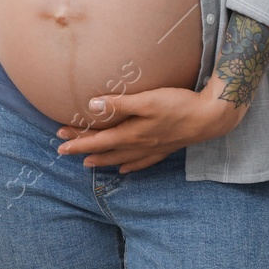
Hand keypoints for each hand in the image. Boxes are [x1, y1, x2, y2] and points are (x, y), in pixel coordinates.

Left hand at [53, 75, 248, 172]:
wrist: (209, 117)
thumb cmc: (177, 104)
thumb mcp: (147, 100)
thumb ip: (119, 103)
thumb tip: (92, 106)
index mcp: (132, 133)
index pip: (98, 140)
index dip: (78, 141)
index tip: (60, 143)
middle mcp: (140, 145)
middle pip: (106, 150)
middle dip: (84, 149)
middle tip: (64, 151)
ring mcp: (153, 149)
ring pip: (122, 158)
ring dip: (103, 160)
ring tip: (88, 163)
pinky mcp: (165, 148)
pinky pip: (142, 162)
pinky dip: (131, 166)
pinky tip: (126, 168)